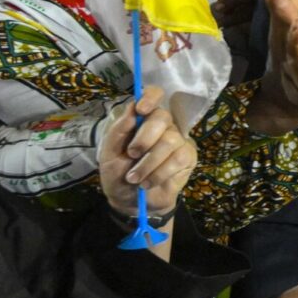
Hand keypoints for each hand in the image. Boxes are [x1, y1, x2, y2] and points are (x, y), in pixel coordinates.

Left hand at [97, 86, 197, 222]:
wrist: (131, 202)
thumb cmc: (118, 175)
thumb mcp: (109, 154)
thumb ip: (119, 131)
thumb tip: (133, 108)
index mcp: (142, 120)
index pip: (154, 95)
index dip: (151, 97)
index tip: (142, 110)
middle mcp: (162, 126)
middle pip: (162, 117)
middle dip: (145, 138)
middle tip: (132, 155)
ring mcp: (177, 141)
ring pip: (170, 141)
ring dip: (149, 163)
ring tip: (136, 178)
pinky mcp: (188, 158)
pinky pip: (179, 159)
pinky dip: (160, 173)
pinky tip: (149, 182)